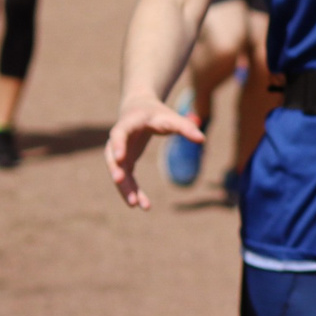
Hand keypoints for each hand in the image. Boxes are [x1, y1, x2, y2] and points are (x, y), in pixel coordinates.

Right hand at [105, 93, 199, 208]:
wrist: (139, 109)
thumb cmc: (156, 113)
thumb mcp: (171, 117)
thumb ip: (186, 127)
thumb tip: (202, 139)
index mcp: (128, 124)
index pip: (119, 134)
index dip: (118, 145)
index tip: (119, 158)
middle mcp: (118, 140)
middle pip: (112, 157)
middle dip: (116, 170)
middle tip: (120, 182)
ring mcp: (119, 152)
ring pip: (118, 172)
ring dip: (125, 188)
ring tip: (135, 204)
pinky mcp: (124, 162)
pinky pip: (126, 179)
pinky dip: (133, 191)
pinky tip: (143, 206)